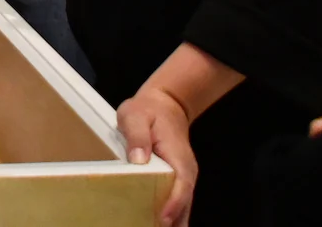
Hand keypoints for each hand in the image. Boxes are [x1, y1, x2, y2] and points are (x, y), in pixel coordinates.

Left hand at [118, 86, 195, 226]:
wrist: (165, 106)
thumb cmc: (149, 110)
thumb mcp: (135, 115)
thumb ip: (137, 135)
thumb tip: (138, 158)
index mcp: (178, 158)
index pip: (181, 185)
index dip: (174, 204)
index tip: (163, 219)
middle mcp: (185, 173)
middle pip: (185, 204)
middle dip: (174, 221)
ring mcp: (183, 179)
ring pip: (183, 209)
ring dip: (173, 223)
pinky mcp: (176, 182)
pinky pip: (176, 204)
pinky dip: (170, 218)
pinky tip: (156, 225)